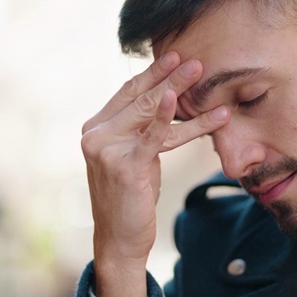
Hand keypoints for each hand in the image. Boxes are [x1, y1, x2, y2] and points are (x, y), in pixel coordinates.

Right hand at [81, 51, 229, 296]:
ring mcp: (106, 149)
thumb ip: (141, 131)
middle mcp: (95, 135)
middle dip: (169, 76)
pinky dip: (165, 116)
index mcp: (95, 128)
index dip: (152, 73)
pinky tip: (177, 99)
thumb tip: (167, 100)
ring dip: (178, 90)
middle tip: (195, 60)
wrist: (120, 239)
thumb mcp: (135, 157)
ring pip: (149, 112)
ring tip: (201, 74)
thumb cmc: (131, 198)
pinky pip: (152, 136)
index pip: (128, 93)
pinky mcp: (124, 166)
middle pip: (139, 97)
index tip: (176, 57)